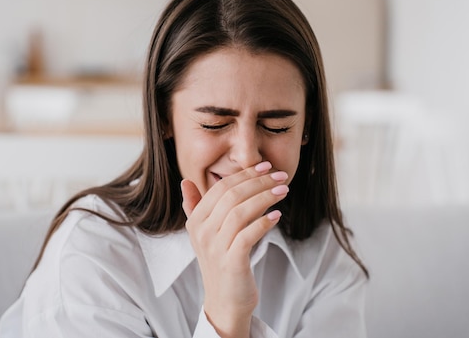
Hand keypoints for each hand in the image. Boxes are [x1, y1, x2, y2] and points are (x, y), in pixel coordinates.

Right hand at [181, 161, 288, 337]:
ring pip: (240, 212)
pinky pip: (248, 236)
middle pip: (231, 196)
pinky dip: (264, 223)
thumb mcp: (205, 234)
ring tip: (283, 191)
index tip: (265, 166)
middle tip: (280, 175)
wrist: (225, 301)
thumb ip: (195, 207)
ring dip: (265, 197)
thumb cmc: (220, 262)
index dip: (244, 174)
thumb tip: (185, 181)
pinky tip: (277, 216)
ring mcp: (215, 248)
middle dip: (258, 182)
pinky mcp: (231, 263)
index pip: (220, 188)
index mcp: (195, 221)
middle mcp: (202, 233)